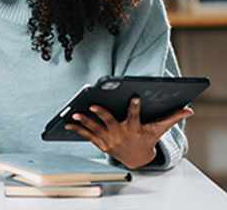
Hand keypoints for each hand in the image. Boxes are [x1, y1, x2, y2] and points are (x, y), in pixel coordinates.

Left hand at [65, 97, 193, 168]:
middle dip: (100, 113)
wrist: (137, 159)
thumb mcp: (159, 129)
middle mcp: (120, 134)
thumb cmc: (147, 139)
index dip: (134, 106)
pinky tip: (67, 123)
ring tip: (74, 113)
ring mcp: (109, 140)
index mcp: (134, 129)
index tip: (133, 96)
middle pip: (109, 122)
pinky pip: (87, 135)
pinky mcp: (100, 143)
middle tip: (91, 104)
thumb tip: (189, 110)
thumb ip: (171, 118)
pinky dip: (77, 129)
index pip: (134, 116)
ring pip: (95, 129)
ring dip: (84, 121)